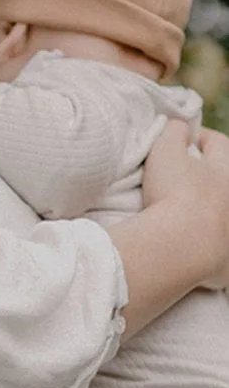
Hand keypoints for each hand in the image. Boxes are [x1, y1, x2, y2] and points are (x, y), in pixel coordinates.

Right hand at [142, 120, 228, 288]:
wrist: (180, 247)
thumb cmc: (173, 196)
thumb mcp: (164, 153)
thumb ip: (171, 131)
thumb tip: (177, 124)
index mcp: (222, 172)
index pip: (218, 145)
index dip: (202, 138)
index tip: (187, 138)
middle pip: (226, 183)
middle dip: (212, 178)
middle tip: (189, 179)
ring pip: (226, 219)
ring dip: (215, 215)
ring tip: (192, 218)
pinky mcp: (224, 263)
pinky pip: (223, 258)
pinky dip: (215, 253)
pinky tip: (202, 254)